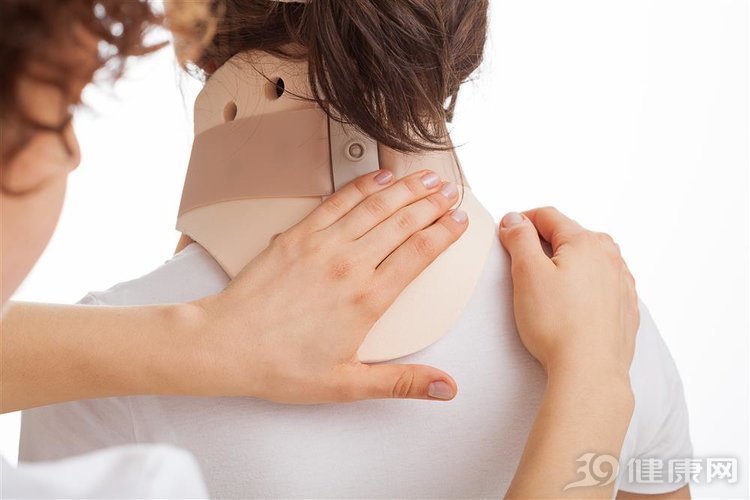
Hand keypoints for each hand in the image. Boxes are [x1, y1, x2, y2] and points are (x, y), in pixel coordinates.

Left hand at [188, 169, 467, 402]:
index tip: (461, 221)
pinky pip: (337, 202)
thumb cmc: (281, 366)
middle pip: (404, 222)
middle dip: (433, 203)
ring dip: (405, 189)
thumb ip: (401, 381)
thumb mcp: (347, 383)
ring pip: (375, 206)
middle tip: (451, 191)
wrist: (226, 345)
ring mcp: (323, 245)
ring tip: (425, 177)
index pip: (420, 253)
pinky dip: (361, 186)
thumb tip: (445, 387)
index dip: (446, 233)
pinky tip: (377, 178)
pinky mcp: (298, 235)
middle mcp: (351, 265)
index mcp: (368, 299)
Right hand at [500, 207, 638, 497]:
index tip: (507, 231)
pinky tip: (576, 299)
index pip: (548, 217)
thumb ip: (519, 238)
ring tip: (551, 277)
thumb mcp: (527, 273)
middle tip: (525, 256)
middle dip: (548, 239)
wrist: (590, 371)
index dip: (522, 220)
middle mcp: (610, 257)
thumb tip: (514, 218)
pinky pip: (605, 284)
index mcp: (585, 242)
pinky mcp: (626, 310)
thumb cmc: (556, 324)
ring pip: (593, 259)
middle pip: (573, 235)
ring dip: (571, 261)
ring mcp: (622, 284)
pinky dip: (588, 283)